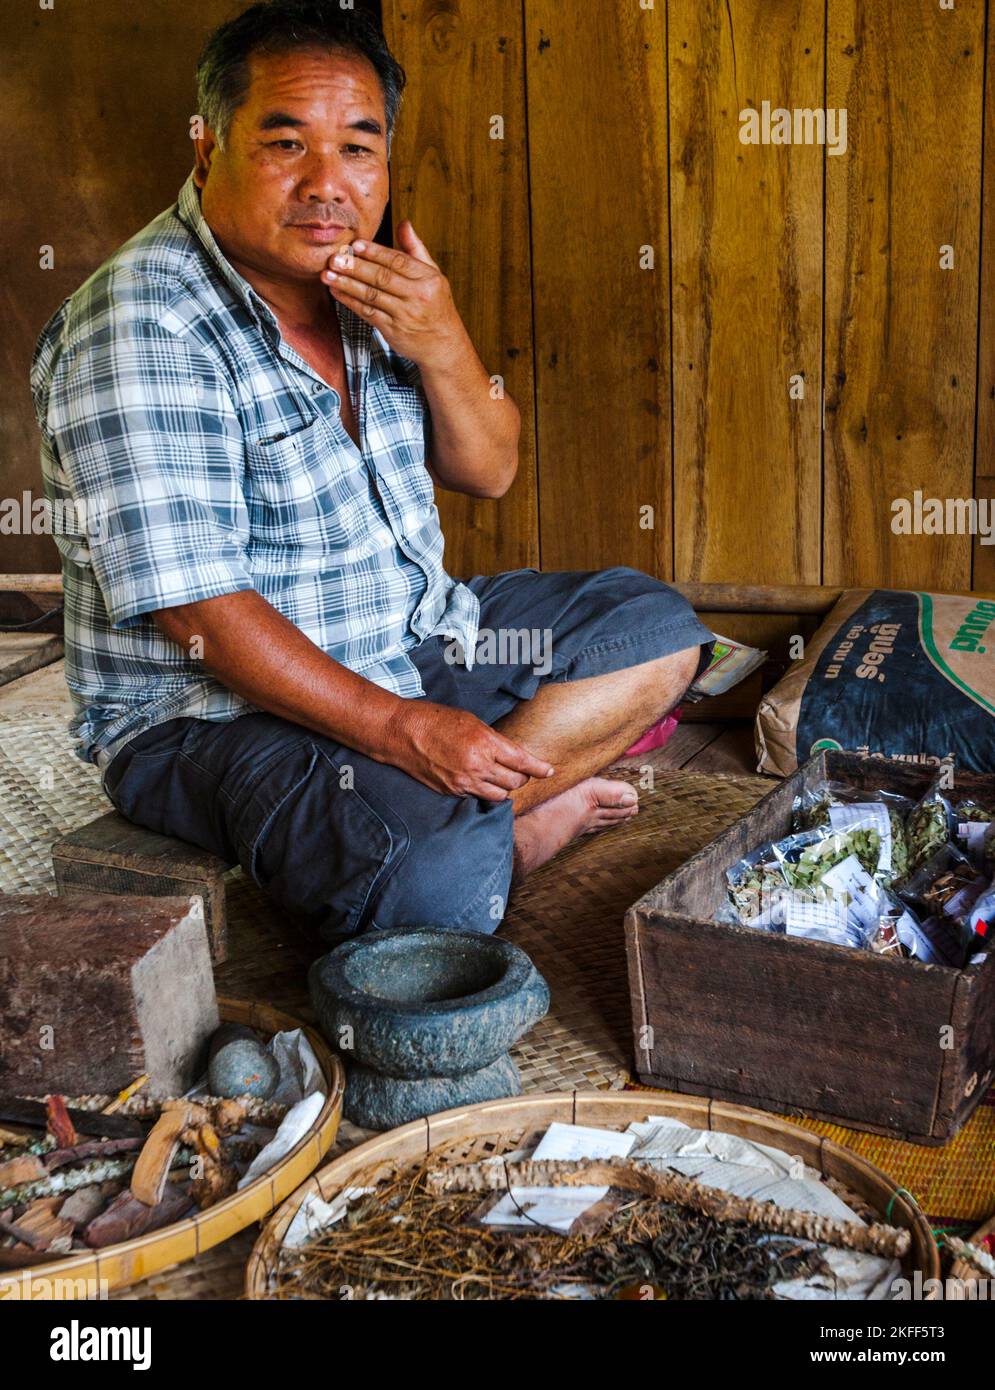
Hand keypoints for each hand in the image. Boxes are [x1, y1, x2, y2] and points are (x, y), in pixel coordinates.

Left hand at [320, 220, 465, 368]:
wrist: (443, 345)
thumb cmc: (436, 306)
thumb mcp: (433, 276)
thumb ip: (415, 250)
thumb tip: (404, 223)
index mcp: (428, 279)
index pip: (398, 261)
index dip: (375, 252)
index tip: (355, 245)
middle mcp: (417, 296)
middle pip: (382, 278)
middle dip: (356, 267)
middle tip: (335, 258)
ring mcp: (405, 315)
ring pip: (372, 295)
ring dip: (347, 285)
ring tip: (328, 275)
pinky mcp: (393, 331)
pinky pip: (368, 313)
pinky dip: (350, 302)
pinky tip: (337, 293)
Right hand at [382, 698, 554, 800]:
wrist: (403, 733)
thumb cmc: (436, 720)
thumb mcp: (472, 722)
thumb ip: (494, 741)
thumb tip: (512, 755)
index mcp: (485, 743)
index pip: (522, 761)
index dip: (540, 768)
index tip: (549, 771)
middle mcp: (478, 766)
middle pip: (514, 782)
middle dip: (522, 777)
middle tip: (521, 771)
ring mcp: (464, 782)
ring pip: (499, 795)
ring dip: (505, 788)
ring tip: (501, 778)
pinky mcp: (452, 791)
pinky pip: (478, 797)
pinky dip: (485, 792)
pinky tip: (482, 782)